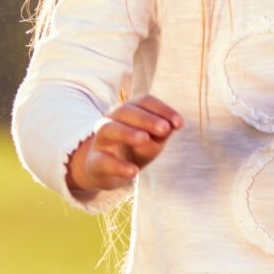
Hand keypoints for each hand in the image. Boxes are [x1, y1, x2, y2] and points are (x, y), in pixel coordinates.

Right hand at [66, 97, 182, 201]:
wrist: (104, 171)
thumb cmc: (133, 150)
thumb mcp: (152, 142)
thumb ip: (161, 134)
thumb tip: (170, 127)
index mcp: (128, 111)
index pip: (144, 101)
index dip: (162, 109)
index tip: (179, 123)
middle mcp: (111, 120)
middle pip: (125, 111)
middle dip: (146, 119)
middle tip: (164, 129)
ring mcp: (100, 140)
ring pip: (109, 129)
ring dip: (127, 132)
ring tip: (145, 139)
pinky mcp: (94, 162)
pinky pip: (102, 161)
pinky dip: (118, 166)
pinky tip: (133, 172)